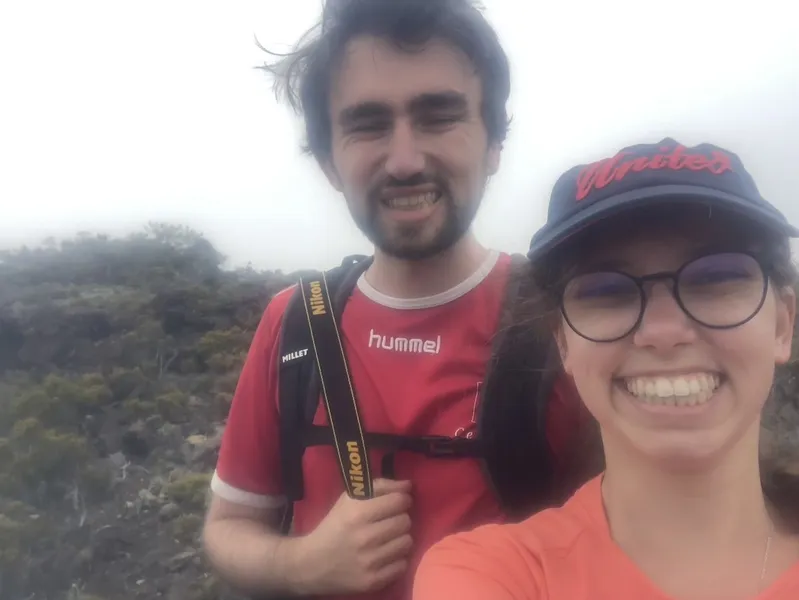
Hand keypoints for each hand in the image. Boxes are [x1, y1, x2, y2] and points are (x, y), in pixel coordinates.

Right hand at [294, 478, 412, 594]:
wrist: (311, 564)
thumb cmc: (333, 526)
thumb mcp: (349, 500)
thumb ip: (380, 487)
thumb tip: (408, 485)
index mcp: (358, 513)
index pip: (399, 501)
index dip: (401, 500)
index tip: (395, 504)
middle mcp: (365, 537)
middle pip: (405, 521)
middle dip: (400, 519)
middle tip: (389, 522)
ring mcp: (370, 561)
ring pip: (407, 543)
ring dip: (399, 539)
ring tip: (386, 539)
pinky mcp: (373, 581)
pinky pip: (402, 565)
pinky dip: (395, 560)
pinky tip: (383, 556)